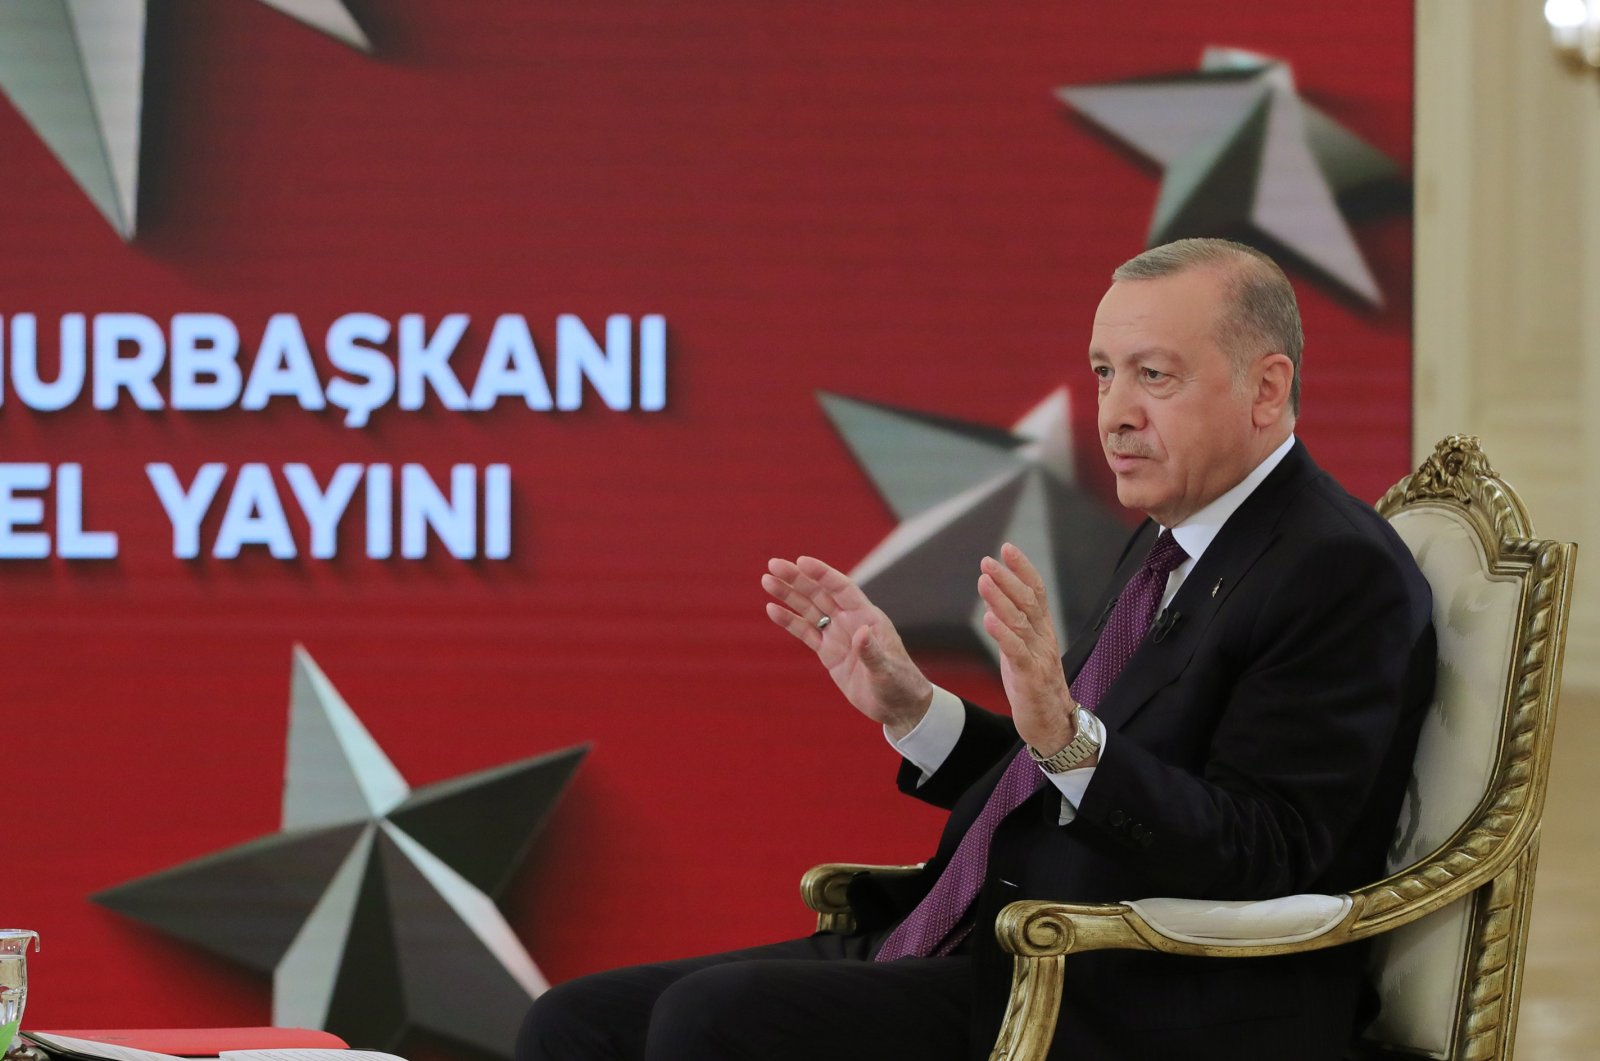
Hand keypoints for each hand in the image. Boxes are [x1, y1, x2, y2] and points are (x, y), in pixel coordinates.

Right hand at [764, 556, 932, 737]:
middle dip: (797, 578)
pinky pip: (805, 633)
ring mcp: (838, 636)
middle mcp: (850, 621)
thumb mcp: (887, 671)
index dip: (822, 574)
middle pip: (819, 593)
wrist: (897, 705)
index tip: (801, 561)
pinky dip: (789, 621)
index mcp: (867, 617)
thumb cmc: (899, 684)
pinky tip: (772, 609)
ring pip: (809, 610)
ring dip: (788, 595)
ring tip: (766, 580)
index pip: (842, 588)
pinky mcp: (828, 653)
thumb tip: (862, 632)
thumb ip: (873, 652)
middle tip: (773, 564)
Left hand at [978, 543, 1077, 755]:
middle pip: (1028, 601)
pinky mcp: (1031, 677)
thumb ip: (1011, 627)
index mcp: (1043, 630)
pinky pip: (1016, 651)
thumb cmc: (1035, 686)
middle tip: (988, 560)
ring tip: (984, 580)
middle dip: (1008, 578)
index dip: (1023, 568)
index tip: (1007, 548)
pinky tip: (988, 619)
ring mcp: (1039, 657)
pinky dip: (1002, 633)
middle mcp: (1044, 639)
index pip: (1037, 591)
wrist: (1052, 724)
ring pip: (1021, 622)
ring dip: (1001, 599)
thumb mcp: (1021, 650)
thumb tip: (993, 603)